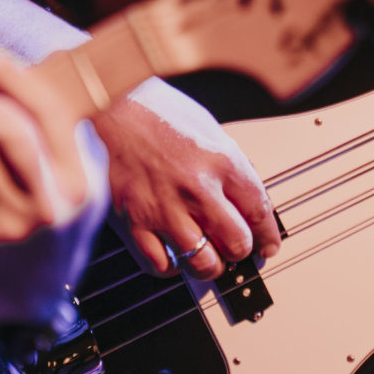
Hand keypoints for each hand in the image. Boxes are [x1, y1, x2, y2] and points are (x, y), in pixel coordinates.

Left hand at [0, 47, 108, 328]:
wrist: (29, 291)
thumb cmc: (53, 215)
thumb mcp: (80, 180)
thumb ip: (65, 134)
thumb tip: (26, 74)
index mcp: (82, 181)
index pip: (51, 115)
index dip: (17, 79)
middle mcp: (49, 203)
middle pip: (13, 134)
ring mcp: (10, 222)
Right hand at [94, 78, 280, 277]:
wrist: (105, 106)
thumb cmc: (153, 111)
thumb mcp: (205, 127)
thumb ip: (227, 165)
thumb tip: (243, 197)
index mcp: (221, 161)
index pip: (259, 211)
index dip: (268, 236)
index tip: (267, 246)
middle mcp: (197, 189)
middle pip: (237, 243)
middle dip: (240, 251)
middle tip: (235, 250)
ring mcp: (164, 209)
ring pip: (203, 263)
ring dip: (209, 266)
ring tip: (206, 257)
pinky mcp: (133, 223)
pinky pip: (161, 266)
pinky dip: (170, 268)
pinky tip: (172, 255)